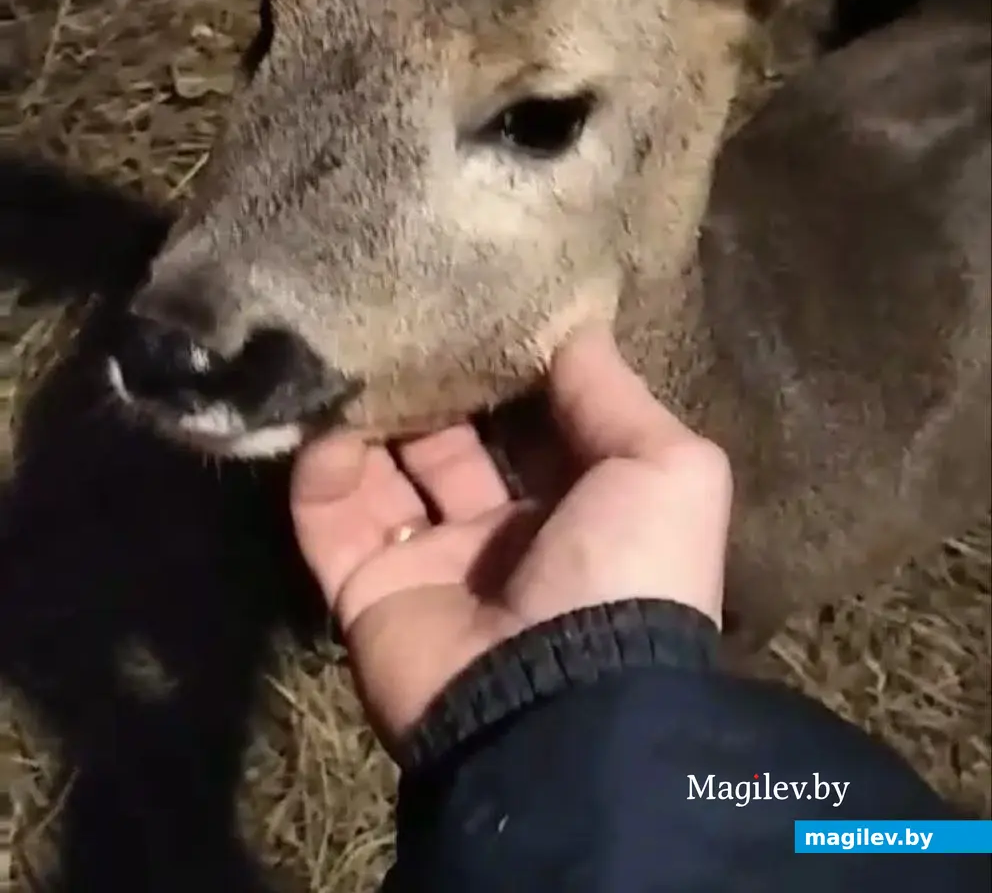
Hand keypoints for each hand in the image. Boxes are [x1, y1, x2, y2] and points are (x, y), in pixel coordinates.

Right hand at [290, 323, 732, 754]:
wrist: (556, 710)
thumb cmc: (625, 571)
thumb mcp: (665, 469)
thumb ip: (612, 391)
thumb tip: (574, 322)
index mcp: (578, 506)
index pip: (532, 420)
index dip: (509, 366)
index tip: (478, 299)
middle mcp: (503, 533)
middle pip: (451, 439)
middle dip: (433, 383)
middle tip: (403, 311)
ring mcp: (430, 564)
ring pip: (384, 469)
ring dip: (369, 413)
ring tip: (354, 349)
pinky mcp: (364, 592)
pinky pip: (329, 519)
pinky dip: (321, 469)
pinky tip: (328, 422)